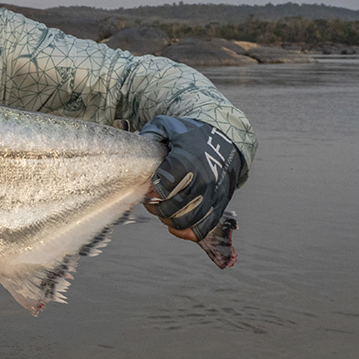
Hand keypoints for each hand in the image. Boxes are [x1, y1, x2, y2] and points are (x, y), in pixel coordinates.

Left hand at [139, 116, 242, 241]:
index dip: (153, 191)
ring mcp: (212, 194)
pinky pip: (203, 229)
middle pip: (172, 207)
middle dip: (157, 208)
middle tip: (152, 201)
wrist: (226, 141)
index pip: (165, 184)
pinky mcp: (220, 205)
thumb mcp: (168, 126)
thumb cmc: (191, 136)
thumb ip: (149, 134)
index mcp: (188, 159)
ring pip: (186, 221)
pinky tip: (175, 223)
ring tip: (165, 210)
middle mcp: (202, 179)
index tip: (150, 189)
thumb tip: (132, 144)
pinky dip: (187, 232)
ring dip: (170, 220)